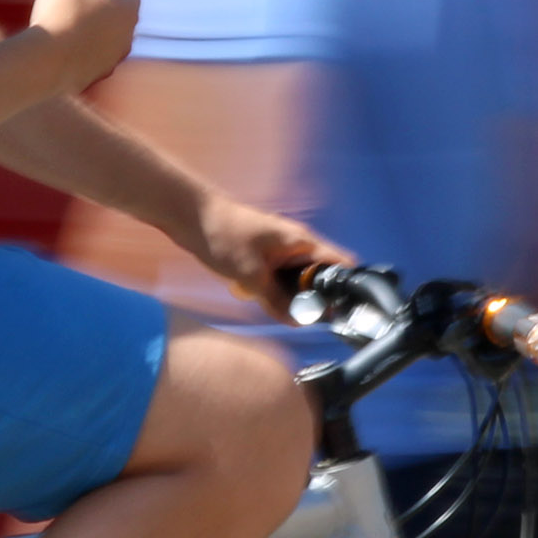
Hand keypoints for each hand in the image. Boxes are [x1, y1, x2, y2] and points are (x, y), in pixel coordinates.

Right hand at [26, 0, 139, 92]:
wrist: (45, 63)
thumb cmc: (61, 16)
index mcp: (127, 13)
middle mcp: (125, 40)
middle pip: (117, 20)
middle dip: (99, 12)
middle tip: (73, 7)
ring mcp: (109, 63)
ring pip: (102, 42)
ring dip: (86, 34)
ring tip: (60, 28)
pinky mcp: (92, 79)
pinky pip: (86, 60)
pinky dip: (75, 54)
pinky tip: (55, 49)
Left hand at [188, 192, 350, 308]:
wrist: (191, 216)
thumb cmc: (224, 236)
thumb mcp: (252, 275)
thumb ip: (276, 300)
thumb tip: (297, 321)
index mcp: (302, 242)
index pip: (340, 264)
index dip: (345, 288)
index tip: (339, 311)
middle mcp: (297, 245)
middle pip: (319, 276)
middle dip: (312, 298)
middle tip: (301, 317)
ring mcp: (281, 250)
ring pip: (296, 280)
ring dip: (287, 295)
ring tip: (272, 304)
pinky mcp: (266, 255)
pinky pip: (278, 278)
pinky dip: (270, 289)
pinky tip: (251, 293)